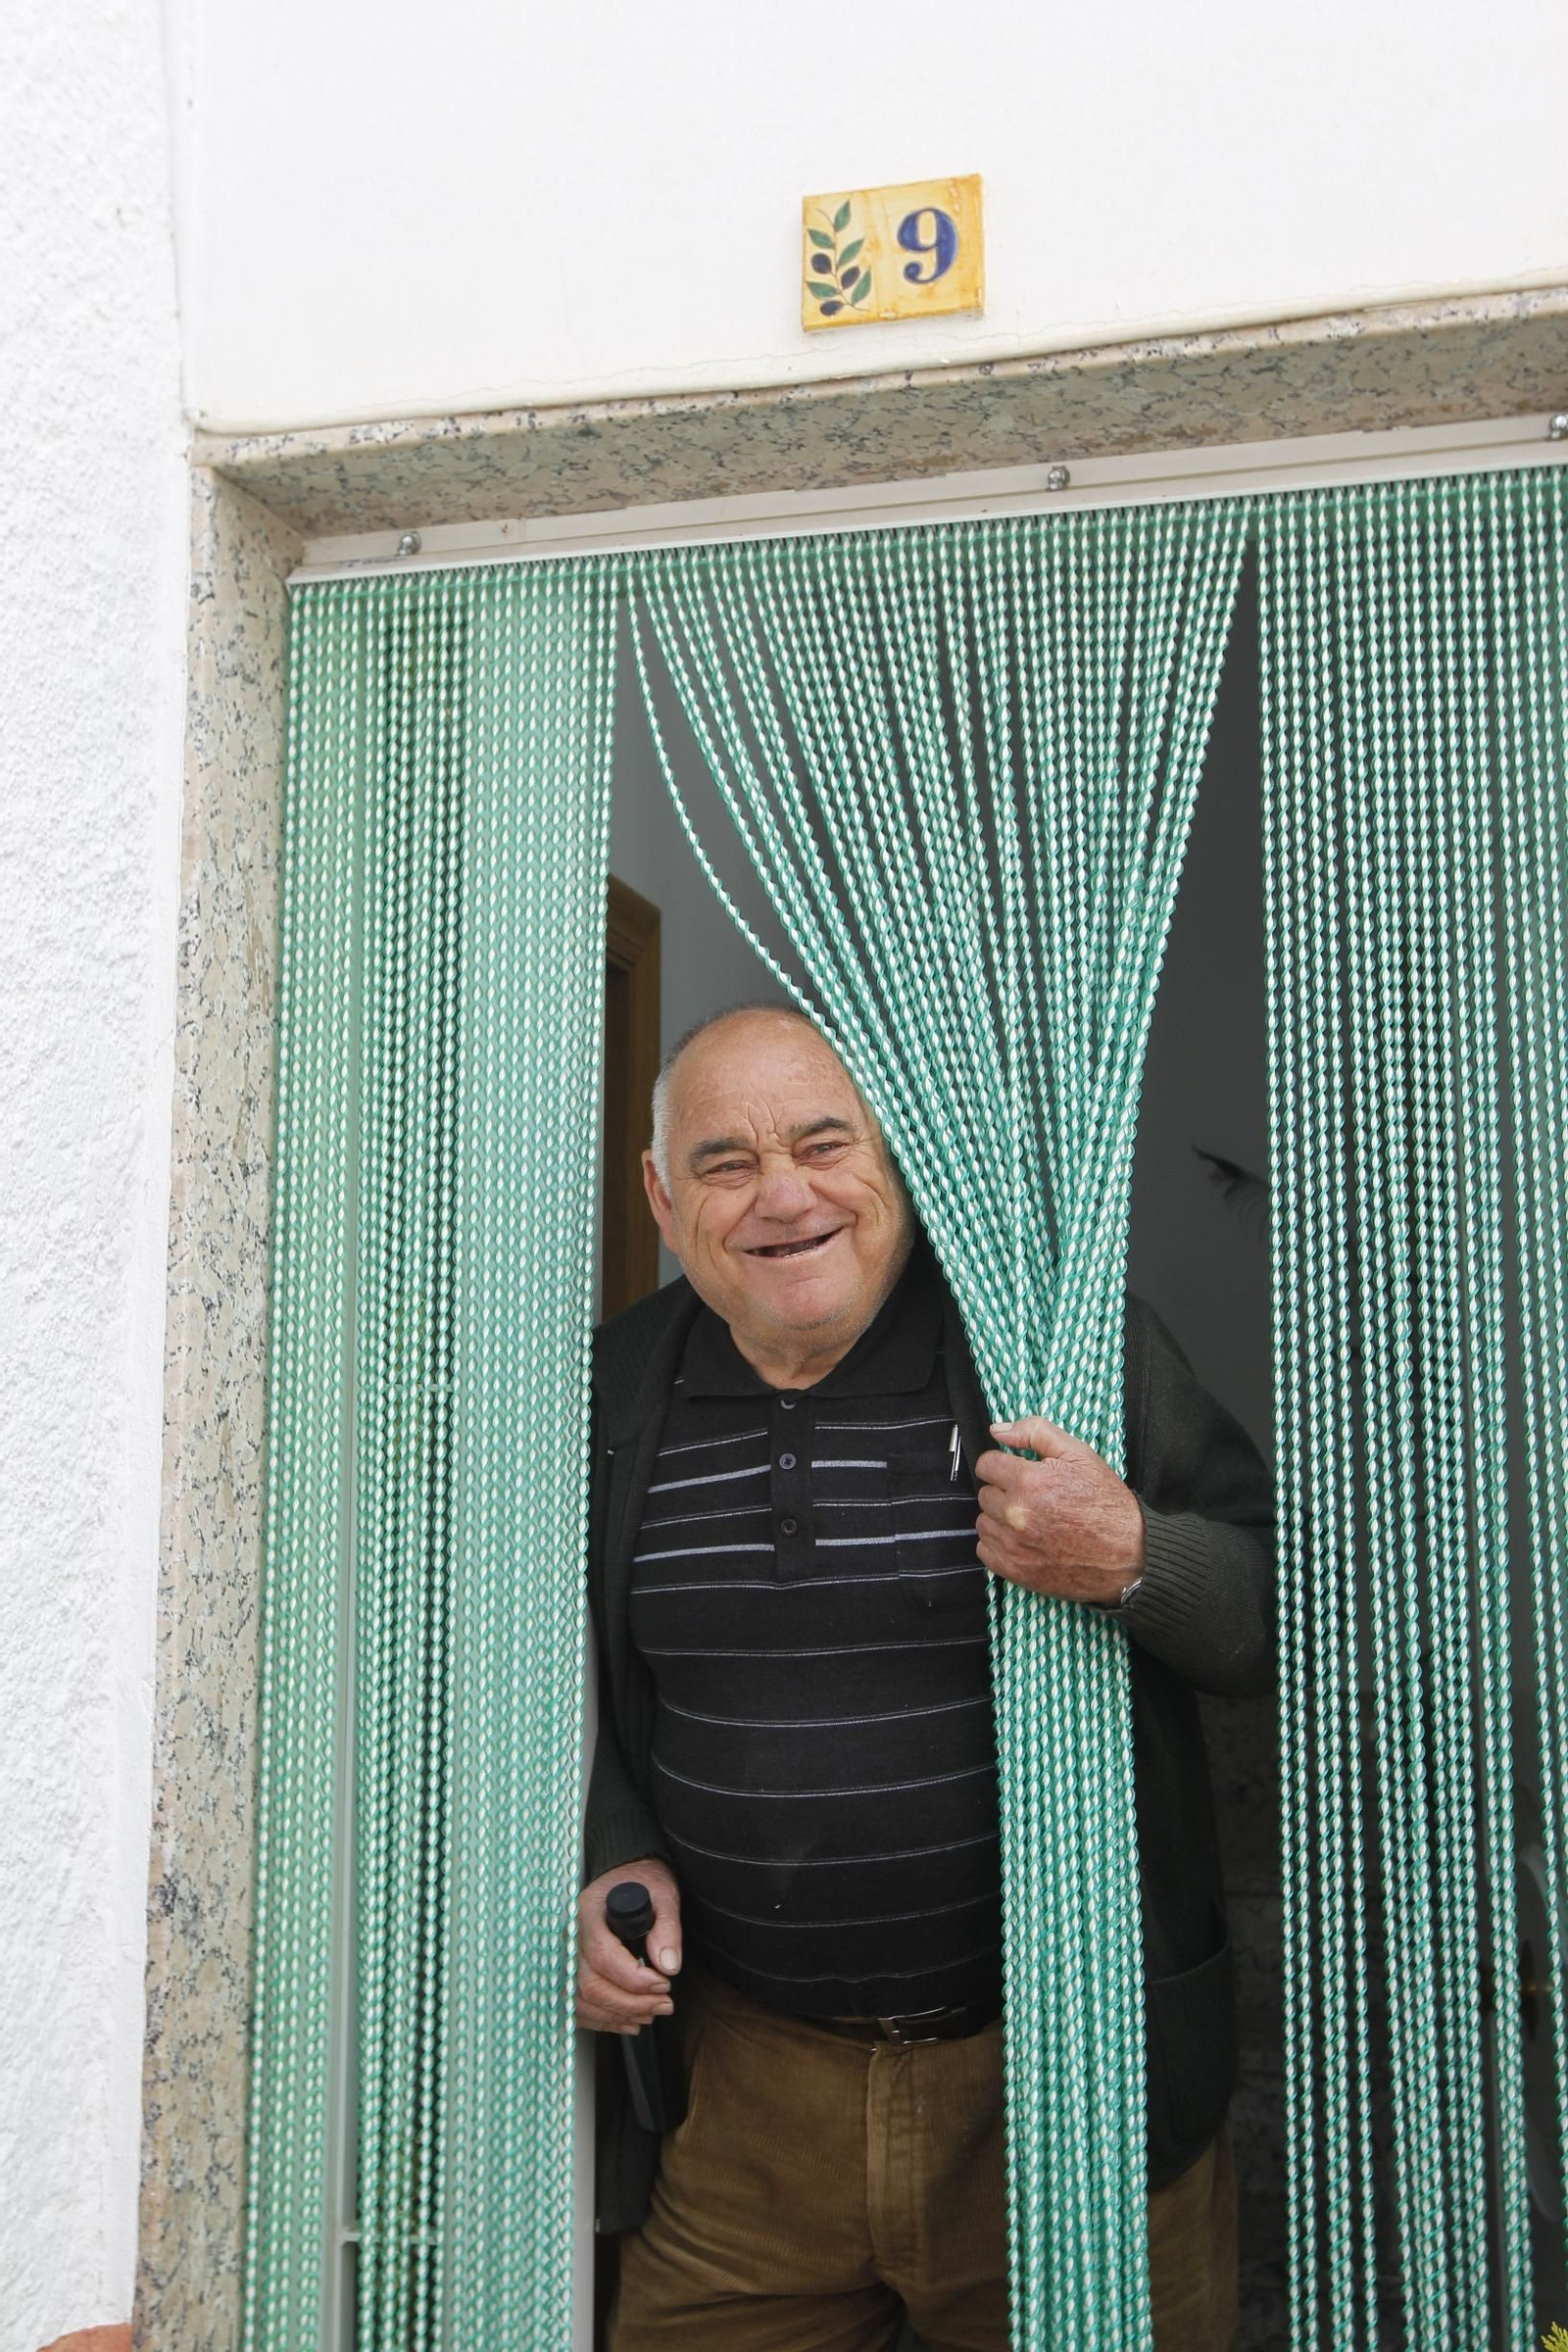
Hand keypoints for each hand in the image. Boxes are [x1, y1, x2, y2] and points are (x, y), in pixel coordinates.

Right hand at [576, 1857, 682, 2034]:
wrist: (624, 1877)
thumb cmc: (641, 1882)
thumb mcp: (662, 1894)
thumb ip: (667, 1928)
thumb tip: (668, 1966)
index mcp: (587, 1913)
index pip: (603, 1955)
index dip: (634, 1979)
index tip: (664, 1984)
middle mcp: (569, 1937)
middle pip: (590, 1984)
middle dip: (630, 2003)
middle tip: (664, 2005)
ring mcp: (565, 1956)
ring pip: (581, 2001)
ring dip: (617, 2015)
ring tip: (650, 2014)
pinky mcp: (569, 1970)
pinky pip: (576, 2006)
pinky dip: (601, 2020)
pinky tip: (628, 2021)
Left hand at [973, 1416, 1144, 1606]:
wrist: (1128, 1553)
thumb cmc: (1106, 1504)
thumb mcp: (1078, 1454)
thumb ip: (1035, 1433)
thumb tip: (999, 1430)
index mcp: (1029, 1481)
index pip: (986, 1464)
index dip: (1002, 1464)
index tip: (1016, 1472)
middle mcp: (1016, 1514)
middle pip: (985, 1493)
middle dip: (1004, 1491)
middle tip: (1032, 1497)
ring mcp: (1013, 1545)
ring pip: (984, 1522)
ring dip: (1000, 1518)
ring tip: (1030, 1519)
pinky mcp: (1015, 1570)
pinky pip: (985, 1550)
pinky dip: (999, 1544)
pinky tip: (1022, 1539)